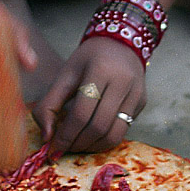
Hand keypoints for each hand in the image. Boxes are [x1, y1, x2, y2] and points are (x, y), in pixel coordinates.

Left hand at [33, 35, 144, 156]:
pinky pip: (124, 130)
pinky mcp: (142, 102)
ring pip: (114, 134)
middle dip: (78, 143)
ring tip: (77, 145)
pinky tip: (92, 136)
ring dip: (93, 146)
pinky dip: (105, 139)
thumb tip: (47, 137)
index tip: (53, 147)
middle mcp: (123, 81)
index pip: (81, 113)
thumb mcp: (65, 74)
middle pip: (98, 127)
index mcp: (100, 70)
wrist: (120, 42)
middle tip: (64, 148)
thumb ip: (49, 104)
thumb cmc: (89, 59)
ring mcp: (136, 93)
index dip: (65, 135)